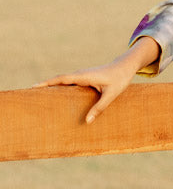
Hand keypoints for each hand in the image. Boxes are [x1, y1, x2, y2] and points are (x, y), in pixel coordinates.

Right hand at [34, 37, 159, 123]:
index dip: (48, 83)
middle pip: (58, 80)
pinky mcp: (84, 78)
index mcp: (84, 76)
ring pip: (63, 81)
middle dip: (45, 85)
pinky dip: (60, 87)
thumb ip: (100, 108)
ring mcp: (81, 76)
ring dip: (51, 86)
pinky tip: (56, 95)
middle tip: (31, 93)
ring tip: (39, 96)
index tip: (35, 87)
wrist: (124, 67)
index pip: (62, 79)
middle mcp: (80, 74)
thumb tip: (88, 121)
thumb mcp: (111, 95)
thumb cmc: (119, 79)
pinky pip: (69, 83)